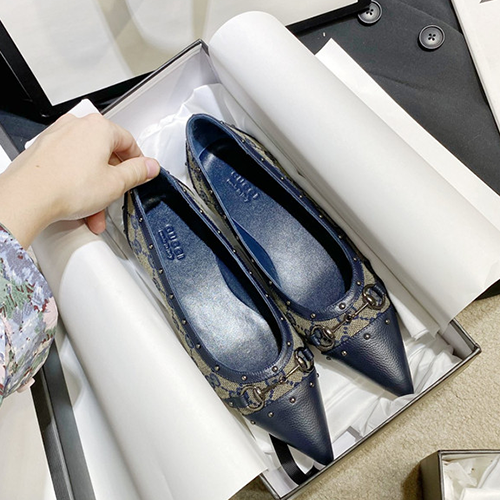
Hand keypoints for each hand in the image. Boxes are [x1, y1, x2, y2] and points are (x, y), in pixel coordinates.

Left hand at [0, 113, 159, 247]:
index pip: (129, 142)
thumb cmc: (66, 186)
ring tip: (95, 211)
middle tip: (116, 196)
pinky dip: (77, 184)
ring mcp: (58, 136)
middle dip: (113, 181)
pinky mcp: (44, 150)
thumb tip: (150, 166)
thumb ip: (138, 172)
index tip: (141, 174)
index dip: (138, 162)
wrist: (28, 197)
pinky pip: (70, 166)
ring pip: (87, 163)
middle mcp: (77, 126)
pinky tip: (79, 205)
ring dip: (95, 188)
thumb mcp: (116, 184)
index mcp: (99, 127)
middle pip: (106, 154)